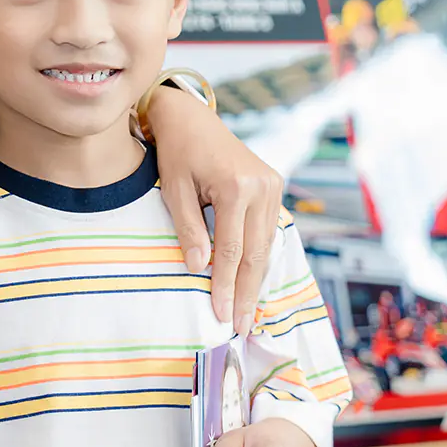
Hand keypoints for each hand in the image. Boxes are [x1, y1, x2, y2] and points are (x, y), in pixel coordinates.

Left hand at [150, 86, 281, 334]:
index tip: (222, 316)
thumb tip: (200, 269)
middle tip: (242, 328)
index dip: (227, 286)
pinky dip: (259, 259)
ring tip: (248, 314)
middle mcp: (263, 186)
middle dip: (248, 293)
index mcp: (237, 187)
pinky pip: (267, 232)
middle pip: (256, 253)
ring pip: (266, 245)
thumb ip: (188, 229)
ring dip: (256, 281)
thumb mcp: (173, 189)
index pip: (231, 250)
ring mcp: (273, 186)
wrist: (191, 118)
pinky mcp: (274, 187)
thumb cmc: (176, 152)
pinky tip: (252, 283)